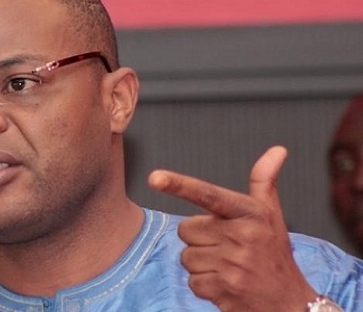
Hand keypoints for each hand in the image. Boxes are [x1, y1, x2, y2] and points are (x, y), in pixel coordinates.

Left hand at [148, 146, 316, 311]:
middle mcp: (242, 236)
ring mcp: (232, 264)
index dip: (179, 185)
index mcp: (251, 213)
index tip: (155, 178)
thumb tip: (277, 150)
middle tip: (225, 246)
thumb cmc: (274, 254)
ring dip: (201, 263)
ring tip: (227, 266)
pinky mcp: (223, 289)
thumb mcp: (271, 216)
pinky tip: (225, 283)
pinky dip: (204, 284)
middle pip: (186, 229)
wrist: (290, 303)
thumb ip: (264, 181)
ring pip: (186, 256)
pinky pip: (192, 281)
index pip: (208, 195)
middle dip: (199, 238)